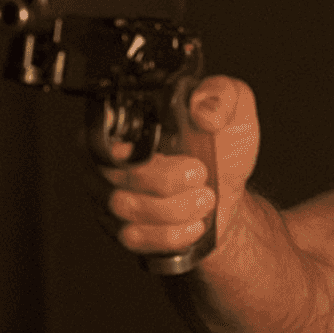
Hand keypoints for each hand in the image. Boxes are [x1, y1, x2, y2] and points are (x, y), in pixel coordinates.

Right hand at [101, 75, 259, 258]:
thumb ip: (223, 95)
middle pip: (113, 175)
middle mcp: (108, 160)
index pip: (99, 134)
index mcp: (126, 124)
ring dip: (174, 207)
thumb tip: (203, 107)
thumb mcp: (234, 113)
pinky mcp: (122, 230)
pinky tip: (192, 223)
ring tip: (204, 198)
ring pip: (124, 208)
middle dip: (166, 180)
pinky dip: (170, 233)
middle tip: (199, 173)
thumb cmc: (222, 151)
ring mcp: (110, 197)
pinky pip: (134, 237)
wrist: (228, 195)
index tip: (156, 152)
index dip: (123, 147)